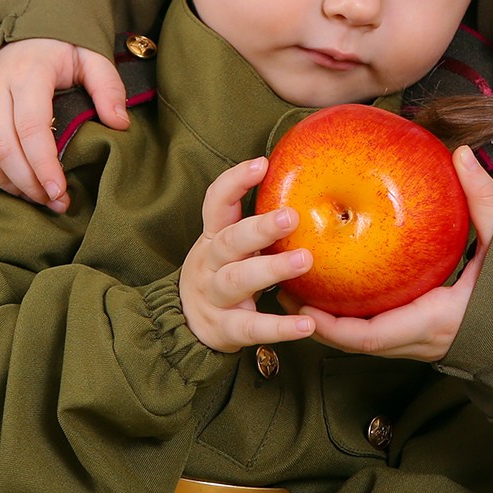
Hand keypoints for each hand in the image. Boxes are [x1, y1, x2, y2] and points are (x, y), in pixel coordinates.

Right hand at [0, 39, 123, 211]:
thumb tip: (119, 124)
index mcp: (28, 73)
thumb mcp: (91, 58)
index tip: (60, 192)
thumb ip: (108, 87)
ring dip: (1, 182)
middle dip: (28, 183)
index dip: (44, 165)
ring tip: (30, 197)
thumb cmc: (62, 49)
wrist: (23, 28)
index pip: (31, 127)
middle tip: (53, 202)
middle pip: (2, 146)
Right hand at [181, 159, 319, 353]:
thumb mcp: (228, 245)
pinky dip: (279, 327)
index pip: (215, 203)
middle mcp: (209, 264)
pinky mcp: (225, 329)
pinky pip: (252, 327)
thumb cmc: (222, 274)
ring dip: (271, 269)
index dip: (235, 182)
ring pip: (238, 280)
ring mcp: (214, 297)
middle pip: (229, 241)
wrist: (186, 326)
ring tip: (305, 260)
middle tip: (291, 216)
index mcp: (213, 238)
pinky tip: (306, 325)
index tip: (262, 163)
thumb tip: (303, 188)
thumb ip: (255, 223)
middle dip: (259, 228)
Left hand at [296, 145, 492, 362]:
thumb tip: (461, 154)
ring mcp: (422, 344)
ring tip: (301, 289)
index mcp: (435, 322)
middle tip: (287, 292)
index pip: (371, 337)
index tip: (304, 305)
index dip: (332, 327)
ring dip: (333, 322)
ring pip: (366, 341)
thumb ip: (483, 199)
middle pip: (356, 344)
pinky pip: (381, 332)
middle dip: (319, 325)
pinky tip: (341, 287)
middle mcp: (422, 341)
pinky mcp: (424, 339)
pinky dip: (356, 317)